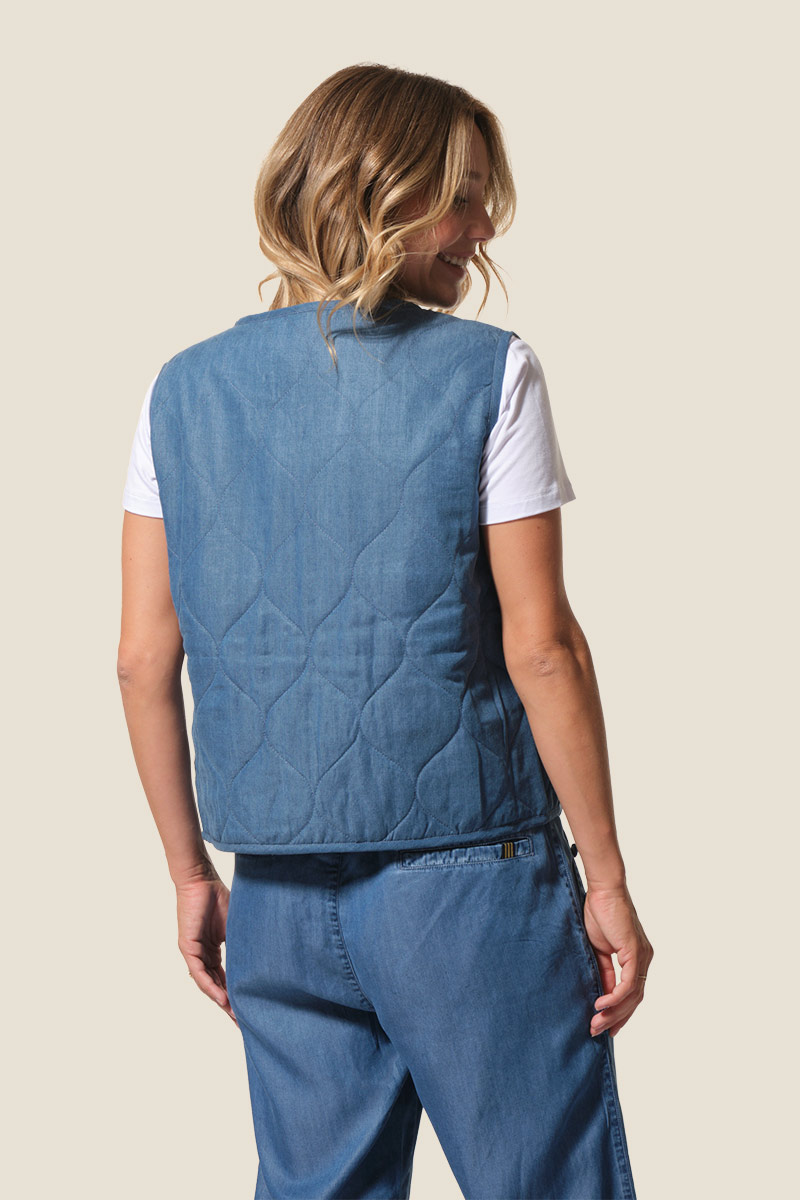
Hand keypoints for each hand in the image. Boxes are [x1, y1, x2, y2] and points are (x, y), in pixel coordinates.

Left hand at [175, 867, 238, 1026]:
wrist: (201, 880)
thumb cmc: (219, 897)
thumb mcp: (236, 926)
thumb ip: (243, 943)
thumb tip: (264, 958)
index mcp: (214, 951)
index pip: (225, 978)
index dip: (236, 994)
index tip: (249, 1010)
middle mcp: (203, 955)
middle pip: (216, 986)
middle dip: (229, 1005)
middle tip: (243, 1023)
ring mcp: (194, 953)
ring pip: (207, 983)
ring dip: (220, 1000)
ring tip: (235, 1016)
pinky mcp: (188, 948)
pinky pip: (199, 973)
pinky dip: (210, 986)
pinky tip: (221, 998)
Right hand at [583, 882, 652, 1038]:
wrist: (603, 890)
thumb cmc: (599, 913)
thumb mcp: (599, 949)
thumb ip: (604, 971)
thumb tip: (602, 995)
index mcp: (636, 958)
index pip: (632, 994)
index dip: (620, 1013)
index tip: (606, 1027)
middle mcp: (644, 959)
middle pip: (634, 1000)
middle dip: (616, 1019)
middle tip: (598, 1032)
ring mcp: (642, 956)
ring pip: (632, 996)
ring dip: (614, 1013)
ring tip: (595, 1024)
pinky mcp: (635, 952)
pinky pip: (628, 983)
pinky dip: (614, 997)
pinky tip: (600, 1005)